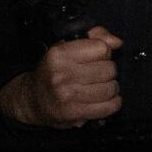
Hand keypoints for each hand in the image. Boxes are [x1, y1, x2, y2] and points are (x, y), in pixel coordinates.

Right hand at [1, 27, 121, 127]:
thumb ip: (95, 38)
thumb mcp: (67, 47)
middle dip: (108, 71)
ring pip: (111, 88)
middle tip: (98, 75)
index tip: (97, 58)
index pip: (102, 48)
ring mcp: (67, 95)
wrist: (33, 100)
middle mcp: (62, 74)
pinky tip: (105, 100)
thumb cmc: (54, 71)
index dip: (104, 53)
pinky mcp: (74, 113)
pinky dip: (113, 103)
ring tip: (100, 87)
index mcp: (59, 54)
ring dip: (110, 88)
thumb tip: (117, 42)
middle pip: (109, 69)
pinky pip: (109, 107)